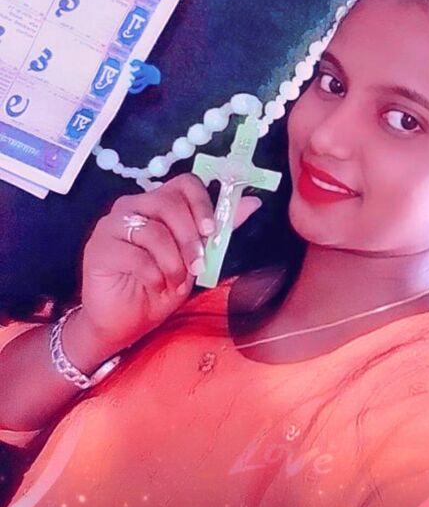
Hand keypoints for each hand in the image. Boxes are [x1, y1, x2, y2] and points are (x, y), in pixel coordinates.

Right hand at [70, 174, 261, 366]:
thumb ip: (218, 232)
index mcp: (156, 205)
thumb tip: (252, 203)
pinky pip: (135, 255)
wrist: (124, 323)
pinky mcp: (99, 249)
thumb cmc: (157, 289)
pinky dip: (153, 274)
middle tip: (196, 266)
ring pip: (153, 230)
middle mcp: (132, 207)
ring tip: (174, 282)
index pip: (184, 183)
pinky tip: (155, 286)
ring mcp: (111, 226)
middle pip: (168, 202)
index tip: (211, 232)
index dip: (202, 204)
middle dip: (190, 238)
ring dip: (173, 262)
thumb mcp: (195, 261)